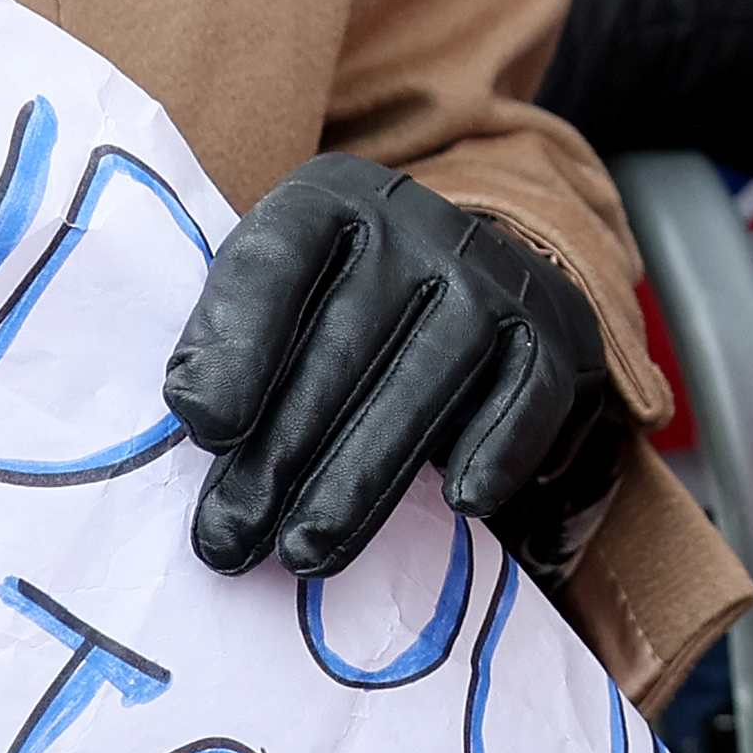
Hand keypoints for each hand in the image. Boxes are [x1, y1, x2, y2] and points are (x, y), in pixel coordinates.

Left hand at [162, 153, 625, 583]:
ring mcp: (490, 273)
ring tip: (304, 552)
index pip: (275, 263)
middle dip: (278, 455)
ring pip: (426, 380)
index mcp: (328, 199)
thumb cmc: (336, 302)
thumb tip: (200, 416)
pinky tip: (460, 504)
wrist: (463, 275)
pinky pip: (531, 393)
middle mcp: (415, 223)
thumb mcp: (272, 294)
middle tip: (228, 538)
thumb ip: (229, 342)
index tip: (202, 430)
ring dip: (361, 477)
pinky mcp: (553, 330)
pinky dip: (498, 448)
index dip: (238, 347)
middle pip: (343, 344)